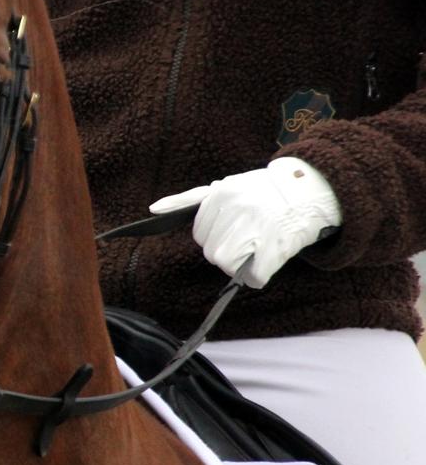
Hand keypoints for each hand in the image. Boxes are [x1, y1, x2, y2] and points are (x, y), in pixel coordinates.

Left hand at [150, 157, 340, 287]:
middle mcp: (236, 209)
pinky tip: (270, 258)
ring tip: (258, 247)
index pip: (200, 233)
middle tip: (250, 236)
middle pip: (213, 252)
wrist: (310, 192)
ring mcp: (256, 228)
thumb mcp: (228, 186)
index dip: (217, 235)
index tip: (236, 226)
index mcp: (221, 193)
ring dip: (242, 264)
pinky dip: (260, 275)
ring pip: (228, 265)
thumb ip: (191, 199)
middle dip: (229, 249)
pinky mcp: (274, 248)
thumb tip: (155, 209)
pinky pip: (253, 278)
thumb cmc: (264, 193)